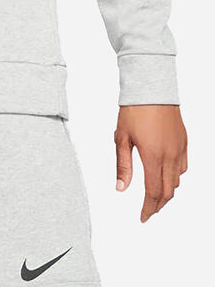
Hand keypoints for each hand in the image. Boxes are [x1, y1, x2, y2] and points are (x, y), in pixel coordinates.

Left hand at [114, 105, 187, 221]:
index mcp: (153, 156)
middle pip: (168, 191)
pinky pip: (183, 167)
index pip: (153, 192)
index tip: (143, 217)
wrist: (151, 88)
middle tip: (148, 211)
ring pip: (177, 180)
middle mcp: (170, 156)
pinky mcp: (184, 141)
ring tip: (155, 195)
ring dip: (167, 191)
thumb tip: (121, 188)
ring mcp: (179, 149)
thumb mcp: (122, 137)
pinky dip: (175, 177)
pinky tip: (166, 175)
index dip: (148, 208)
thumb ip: (123, 165)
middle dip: (158, 205)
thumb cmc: (134, 110)